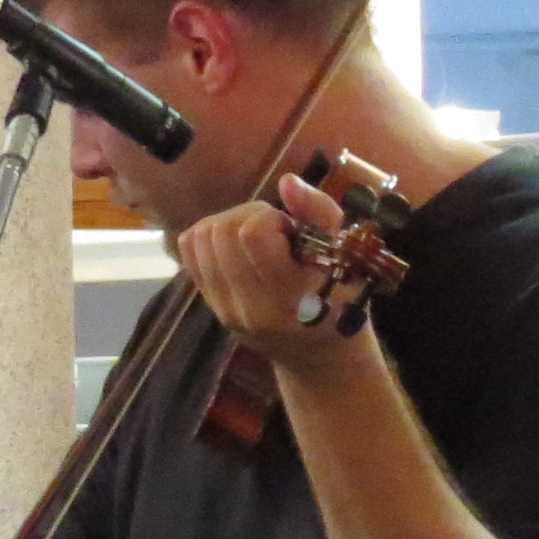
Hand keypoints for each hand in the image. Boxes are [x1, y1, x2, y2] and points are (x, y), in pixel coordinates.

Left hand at [175, 176, 374, 372]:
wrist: (319, 357)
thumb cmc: (343, 302)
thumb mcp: (349, 259)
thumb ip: (321, 216)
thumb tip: (287, 181)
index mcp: (292, 299)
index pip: (254, 234)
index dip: (272, 218)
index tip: (293, 232)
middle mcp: (251, 308)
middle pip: (223, 231)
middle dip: (249, 216)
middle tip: (276, 232)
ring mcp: (225, 309)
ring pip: (201, 237)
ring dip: (228, 224)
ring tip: (256, 238)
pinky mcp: (210, 306)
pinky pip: (190, 251)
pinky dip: (210, 236)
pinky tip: (236, 246)